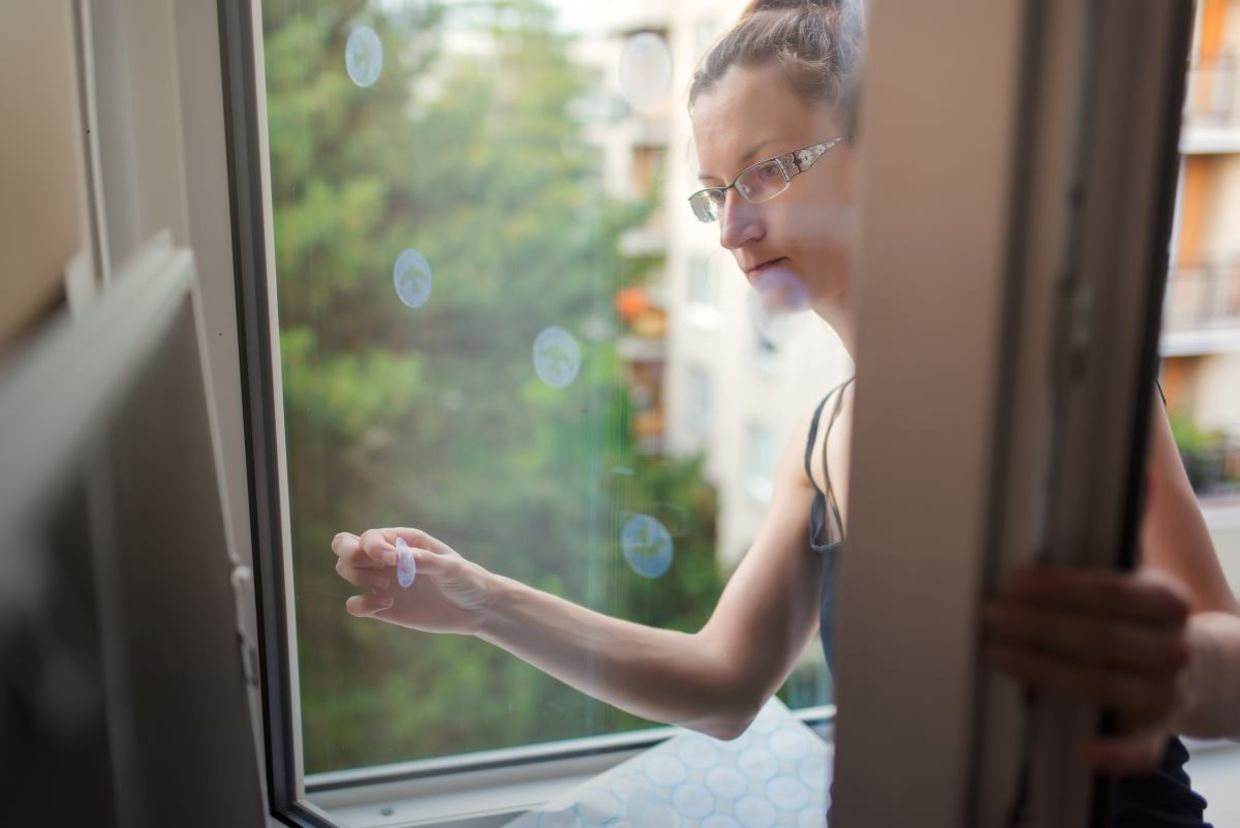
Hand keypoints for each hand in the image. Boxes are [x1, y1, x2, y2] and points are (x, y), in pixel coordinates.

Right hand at [331, 527, 493, 635]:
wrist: (475, 608)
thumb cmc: (466, 580)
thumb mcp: (450, 568)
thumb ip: (425, 561)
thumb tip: (398, 557)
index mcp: (403, 540)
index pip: (369, 536)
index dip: (372, 547)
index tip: (391, 562)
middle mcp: (387, 558)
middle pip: (345, 546)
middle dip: (349, 555)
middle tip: (371, 568)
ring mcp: (383, 582)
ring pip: (345, 570)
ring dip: (357, 578)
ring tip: (385, 587)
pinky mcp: (383, 607)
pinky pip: (354, 604)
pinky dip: (361, 605)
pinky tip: (387, 605)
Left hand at [981, 565, 1192, 773]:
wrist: (1198, 669)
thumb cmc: (1136, 621)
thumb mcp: (1131, 589)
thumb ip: (1086, 582)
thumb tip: (1019, 579)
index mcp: (1168, 602)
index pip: (1111, 592)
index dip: (1060, 587)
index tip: (1014, 581)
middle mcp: (1174, 649)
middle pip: (1100, 638)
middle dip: (1038, 625)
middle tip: (991, 614)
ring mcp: (1168, 694)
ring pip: (1101, 684)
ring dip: (1043, 670)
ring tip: (997, 653)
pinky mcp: (1160, 733)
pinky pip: (1141, 750)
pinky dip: (1116, 754)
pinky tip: (1086, 751)